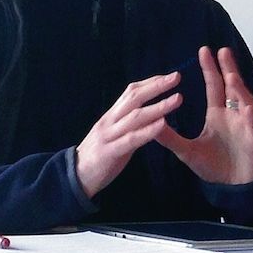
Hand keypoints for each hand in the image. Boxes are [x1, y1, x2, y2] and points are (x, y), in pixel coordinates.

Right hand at [75, 73, 183, 197]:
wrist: (75, 176)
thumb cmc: (100, 154)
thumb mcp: (114, 133)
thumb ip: (130, 123)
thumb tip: (152, 114)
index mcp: (112, 115)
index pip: (131, 92)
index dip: (151, 82)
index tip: (169, 76)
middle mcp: (110, 120)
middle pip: (134, 98)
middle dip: (157, 86)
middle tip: (177, 77)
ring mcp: (109, 135)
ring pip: (135, 116)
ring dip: (158, 106)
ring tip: (178, 99)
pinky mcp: (110, 152)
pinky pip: (131, 139)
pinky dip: (148, 131)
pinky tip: (163, 124)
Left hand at [155, 46, 252, 184]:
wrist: (234, 187)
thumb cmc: (215, 166)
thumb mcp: (187, 151)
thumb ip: (170, 138)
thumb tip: (150, 123)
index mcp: (218, 114)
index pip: (215, 86)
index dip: (210, 69)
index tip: (203, 51)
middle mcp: (233, 114)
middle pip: (231, 86)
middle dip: (227, 68)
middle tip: (221, 50)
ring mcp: (245, 123)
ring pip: (243, 100)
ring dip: (238, 87)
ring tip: (230, 73)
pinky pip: (251, 121)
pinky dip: (247, 113)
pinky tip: (244, 105)